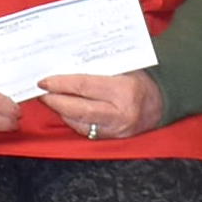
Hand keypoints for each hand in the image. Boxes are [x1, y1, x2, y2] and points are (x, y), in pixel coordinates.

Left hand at [39, 71, 164, 141]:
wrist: (160, 104)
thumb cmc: (140, 80)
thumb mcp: (124, 67)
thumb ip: (98, 66)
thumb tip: (66, 61)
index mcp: (124, 90)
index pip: (84, 86)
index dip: (60, 83)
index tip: (44, 80)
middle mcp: (120, 113)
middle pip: (78, 108)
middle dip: (55, 100)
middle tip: (41, 92)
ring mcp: (116, 129)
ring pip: (79, 123)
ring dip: (60, 111)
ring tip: (49, 99)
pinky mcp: (112, 139)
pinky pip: (86, 131)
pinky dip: (72, 120)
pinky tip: (64, 110)